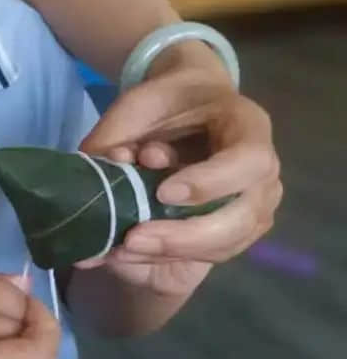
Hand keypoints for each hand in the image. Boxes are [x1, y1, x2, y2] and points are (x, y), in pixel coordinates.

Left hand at [79, 66, 281, 299]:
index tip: (164, 193)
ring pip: (228, 243)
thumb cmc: (168, 101)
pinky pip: (212, 253)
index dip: (210, 183)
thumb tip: (93, 173)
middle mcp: (265, 170)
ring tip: (123, 250)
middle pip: (244, 216)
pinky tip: (130, 254)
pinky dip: (170, 256)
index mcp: (249, 125)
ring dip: (174, 252)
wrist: (192, 105)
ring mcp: (258, 203)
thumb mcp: (138, 102)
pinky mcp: (239, 228)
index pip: (249, 161)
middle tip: (134, 239)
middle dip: (186, 235)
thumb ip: (116, 135)